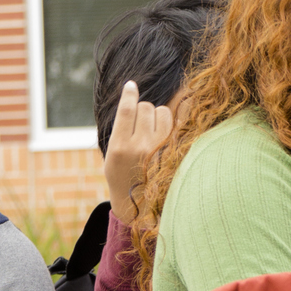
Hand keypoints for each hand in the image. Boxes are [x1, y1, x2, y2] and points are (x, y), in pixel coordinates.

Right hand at [103, 81, 175, 223]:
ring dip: (157, 116)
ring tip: (152, 131)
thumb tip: (132, 99)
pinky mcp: (176, 152)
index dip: (128, 94)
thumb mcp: (111, 156)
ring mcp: (161, 150)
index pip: (126, 111)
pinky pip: (179, 122)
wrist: (139, 205)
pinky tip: (173, 120)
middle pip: (145, 107)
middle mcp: (142, 147)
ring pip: (162, 111)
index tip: (131, 85)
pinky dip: (175, 119)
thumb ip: (120, 130)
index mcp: (121, 147)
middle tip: (139, 124)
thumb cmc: (122, 176)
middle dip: (142, 110)